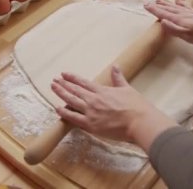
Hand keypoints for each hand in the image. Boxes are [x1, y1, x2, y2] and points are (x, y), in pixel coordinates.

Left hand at [51, 66, 176, 145]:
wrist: (139, 121)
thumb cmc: (136, 106)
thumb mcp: (127, 88)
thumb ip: (118, 78)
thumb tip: (116, 67)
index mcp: (102, 91)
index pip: (83, 82)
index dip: (72, 78)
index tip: (64, 74)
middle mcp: (94, 100)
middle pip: (74, 90)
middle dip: (63, 84)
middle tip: (54, 80)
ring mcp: (91, 112)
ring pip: (71, 101)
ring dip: (61, 94)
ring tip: (53, 88)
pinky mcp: (91, 125)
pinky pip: (73, 118)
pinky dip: (64, 112)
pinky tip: (57, 108)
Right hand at [144, 0, 192, 45]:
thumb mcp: (187, 36)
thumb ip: (174, 29)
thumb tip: (162, 22)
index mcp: (179, 20)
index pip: (163, 14)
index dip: (154, 10)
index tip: (145, 6)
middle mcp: (183, 15)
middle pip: (167, 9)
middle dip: (157, 6)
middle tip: (148, 3)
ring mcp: (190, 13)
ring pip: (174, 7)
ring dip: (166, 4)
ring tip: (158, 1)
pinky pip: (185, 7)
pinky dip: (179, 4)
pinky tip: (178, 1)